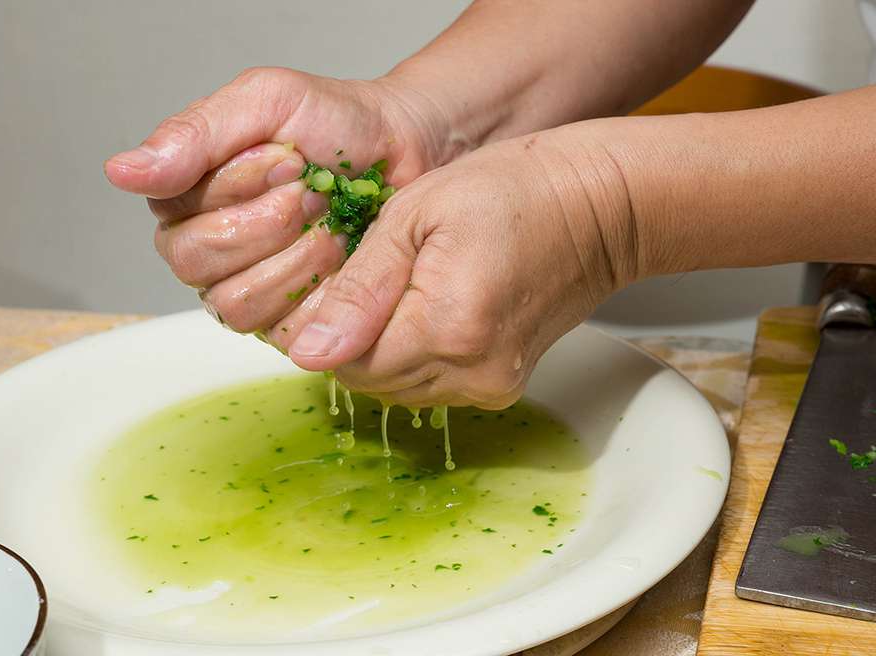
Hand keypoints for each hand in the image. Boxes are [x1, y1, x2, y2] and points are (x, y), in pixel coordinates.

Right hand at [104, 68, 455, 331]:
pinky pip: (280, 333)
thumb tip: (120, 171)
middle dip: (265, 224)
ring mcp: (249, 291)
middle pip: (195, 265)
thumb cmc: (334, 124)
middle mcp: (210, 251)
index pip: (175, 217)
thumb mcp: (264, 101)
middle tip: (313, 192)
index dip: (235, 190)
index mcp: (189, 199)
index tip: (288, 156)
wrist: (405, 151)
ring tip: (332, 221)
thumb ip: (195, 134)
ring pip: (234, 305)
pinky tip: (344, 256)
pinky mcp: (291, 324)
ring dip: (293, 259)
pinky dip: (318, 292)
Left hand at [273, 127, 635, 408]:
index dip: (334, 324)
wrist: (599, 207)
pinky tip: (437, 308)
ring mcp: (492, 386)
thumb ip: (359, 289)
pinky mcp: (503, 387)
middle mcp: (472, 372)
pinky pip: (432, 385)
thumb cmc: (512, 191)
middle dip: (360, 336)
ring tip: (415, 287)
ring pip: (398, 388)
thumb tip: (310, 352)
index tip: (351, 282)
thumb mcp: (416, 216)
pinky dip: (420, 354)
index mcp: (446, 326)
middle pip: (371, 382)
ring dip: (389, 346)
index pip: (346, 363)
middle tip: (387, 276)